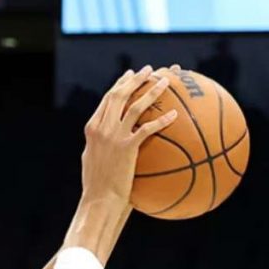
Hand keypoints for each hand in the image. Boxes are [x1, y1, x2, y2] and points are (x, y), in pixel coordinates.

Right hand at [80, 64, 180, 203]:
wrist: (99, 198)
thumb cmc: (97, 185)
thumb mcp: (93, 159)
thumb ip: (100, 144)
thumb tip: (110, 139)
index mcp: (92, 128)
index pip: (107, 99)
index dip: (120, 84)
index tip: (131, 74)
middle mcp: (102, 128)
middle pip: (120, 95)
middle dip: (136, 79)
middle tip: (150, 70)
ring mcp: (114, 136)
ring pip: (135, 106)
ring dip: (152, 91)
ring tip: (166, 81)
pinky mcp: (127, 147)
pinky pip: (148, 128)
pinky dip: (161, 120)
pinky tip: (175, 115)